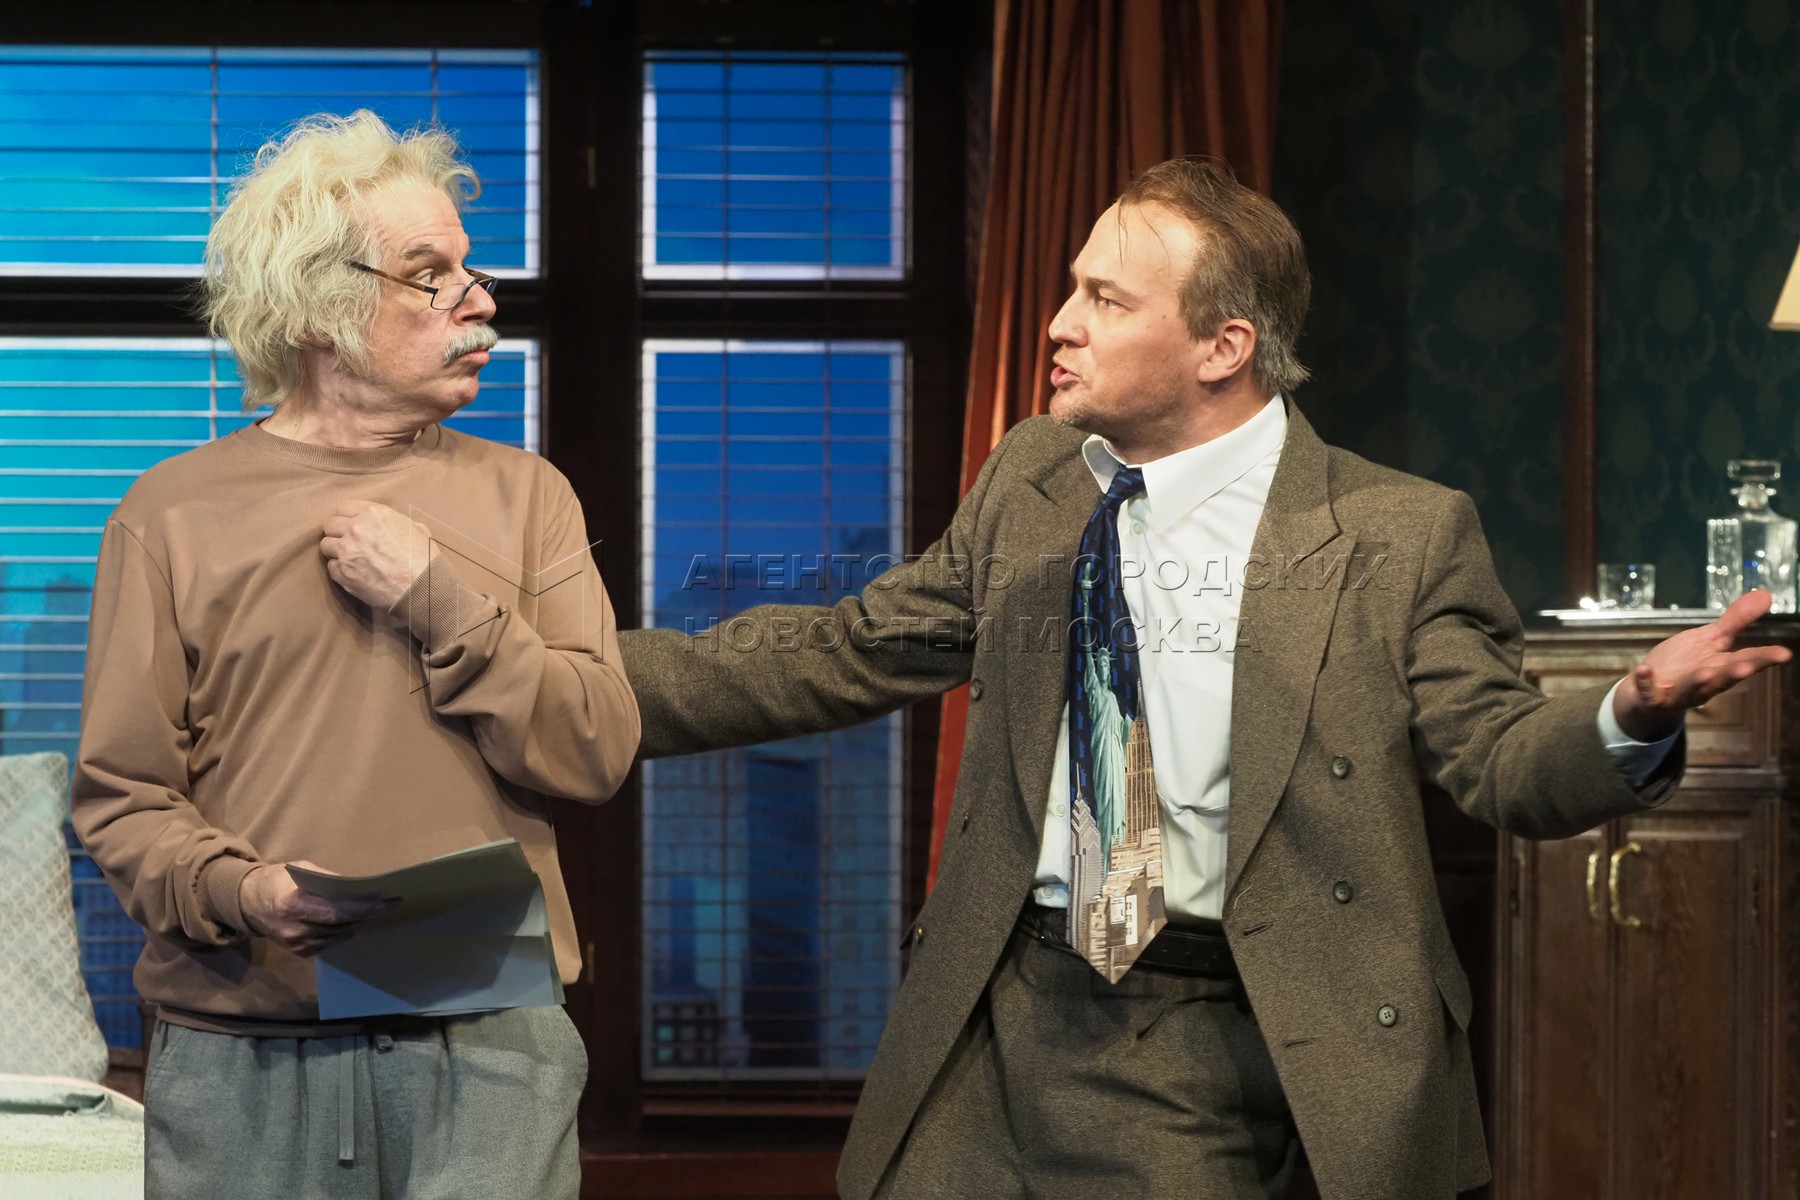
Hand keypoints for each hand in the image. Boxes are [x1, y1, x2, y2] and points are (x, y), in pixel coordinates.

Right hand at [238, 862, 394, 956]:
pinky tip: (356, 921)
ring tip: (376, 910)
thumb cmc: (279, 879)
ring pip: (340, 937)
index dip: (364, 908)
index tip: (387, 901)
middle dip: (368, 914)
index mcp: (293, 906)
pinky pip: (331, 943)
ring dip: (359, 924)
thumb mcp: (302, 869)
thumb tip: (358, 887)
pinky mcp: (300, 953)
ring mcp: (297, 945)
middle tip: (390, 903)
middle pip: (342, 926)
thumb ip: (329, 880)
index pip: (337, 911)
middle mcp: (295, 930)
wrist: (249, 902)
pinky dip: (346, 932)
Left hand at [320, 501, 431, 610]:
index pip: (343, 507)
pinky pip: (331, 567)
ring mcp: (346, 552)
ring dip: (336, 551)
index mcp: (373, 514)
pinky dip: (340, 569)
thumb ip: (395, 522)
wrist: (422, 587)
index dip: (346, 516)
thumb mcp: (416, 528)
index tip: (350, 524)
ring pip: (326, 545)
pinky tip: (354, 572)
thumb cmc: (424, 558)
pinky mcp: (343, 573)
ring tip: (350, 558)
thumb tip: (392, 526)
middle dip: (337, 532)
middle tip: (348, 542)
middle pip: (329, 524)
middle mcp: (355, 529)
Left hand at [1612, 589, 1792, 740]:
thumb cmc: (1687, 664)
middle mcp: (1705, 683)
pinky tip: (1644, 669)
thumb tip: (1766, 594)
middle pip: (1723, 677)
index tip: (1784, 653)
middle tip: (1747, 666)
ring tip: (1705, 672)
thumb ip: (1737, 620)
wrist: (1648, 690)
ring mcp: (1678, 692)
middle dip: (1735, 672)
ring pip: (1691, 689)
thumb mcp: (1711, 639)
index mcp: (1721, 666)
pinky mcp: (1652, 697)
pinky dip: (1646, 681)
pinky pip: (1648, 691)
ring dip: (1698, 681)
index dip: (1764, 658)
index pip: (1747, 660)